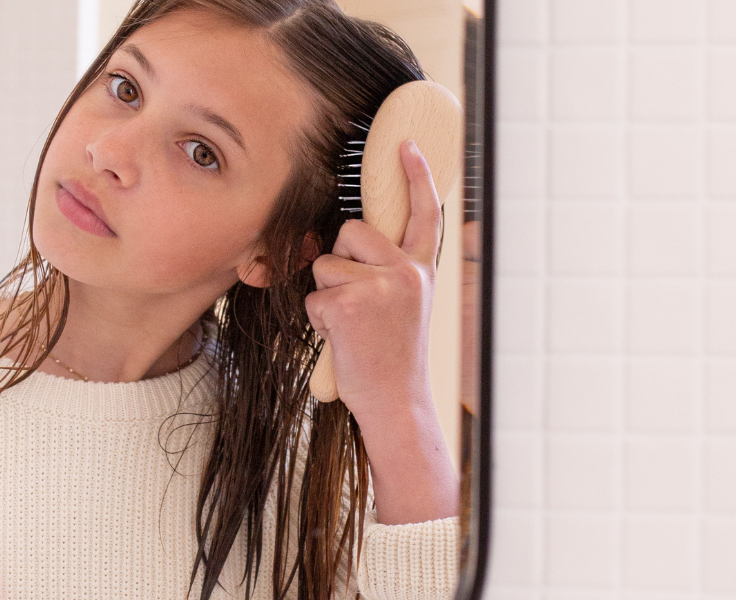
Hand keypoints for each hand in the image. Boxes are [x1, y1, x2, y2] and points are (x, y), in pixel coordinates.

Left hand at [304, 140, 440, 420]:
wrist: (397, 401)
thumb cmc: (393, 357)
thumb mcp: (404, 306)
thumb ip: (387, 272)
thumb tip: (345, 244)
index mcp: (421, 270)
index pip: (422, 214)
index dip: (416, 177)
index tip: (405, 147)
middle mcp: (406, 272)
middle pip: (352, 231)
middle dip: (340, 259)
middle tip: (355, 300)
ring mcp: (380, 286)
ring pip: (325, 264)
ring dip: (327, 294)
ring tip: (351, 325)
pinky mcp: (351, 303)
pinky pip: (314, 295)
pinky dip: (318, 319)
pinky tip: (342, 338)